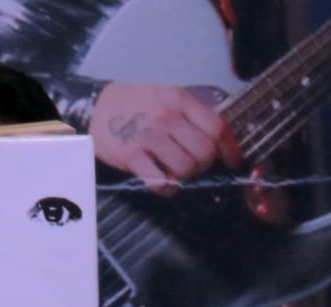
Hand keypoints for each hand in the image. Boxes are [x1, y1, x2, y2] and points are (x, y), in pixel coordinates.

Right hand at [91, 83, 241, 193]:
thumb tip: (218, 138)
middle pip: (205, 152)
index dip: (230, 149)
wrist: (96, 106)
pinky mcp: (132, 156)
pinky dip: (167, 187)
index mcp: (180, 101)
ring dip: (185, 176)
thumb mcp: (167, 96)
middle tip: (194, 164)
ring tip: (175, 170)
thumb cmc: (136, 104)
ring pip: (186, 168)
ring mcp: (150, 138)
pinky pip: (161, 182)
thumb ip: (191, 113)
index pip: (217, 127)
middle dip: (205, 164)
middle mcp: (168, 118)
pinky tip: (164, 181)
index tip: (234, 161)